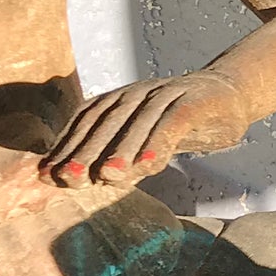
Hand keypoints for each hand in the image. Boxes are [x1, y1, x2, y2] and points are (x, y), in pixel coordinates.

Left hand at [41, 71, 245, 186]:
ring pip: (137, 123)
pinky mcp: (193, 101)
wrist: (228, 95)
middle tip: (68, 178)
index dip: (65, 149)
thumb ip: (118, 157)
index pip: (84, 125)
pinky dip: (159, 144)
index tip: (47, 176)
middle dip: (84, 152)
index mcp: (117, 103)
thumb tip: (78, 180)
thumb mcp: (144, 141)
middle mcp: (135, 94)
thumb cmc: (178, 124)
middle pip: (104, 124)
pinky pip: (173, 123)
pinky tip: (150, 167)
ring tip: (107, 176)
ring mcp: (164, 95)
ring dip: (121, 150)